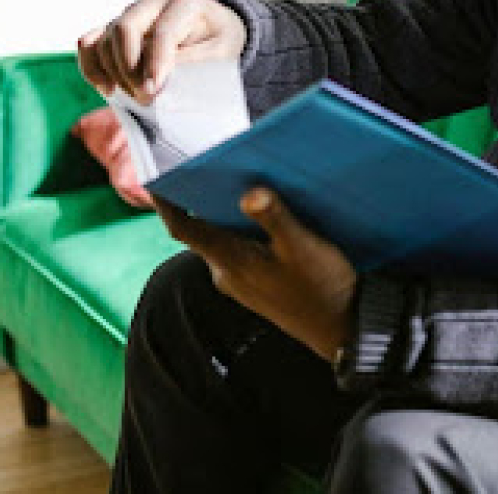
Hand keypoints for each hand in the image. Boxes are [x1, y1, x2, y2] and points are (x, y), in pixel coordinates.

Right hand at [77, 0, 246, 102]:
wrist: (213, 27)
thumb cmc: (218, 39)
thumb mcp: (222, 51)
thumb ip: (194, 62)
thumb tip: (158, 81)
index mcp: (184, 3)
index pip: (162, 32)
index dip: (155, 63)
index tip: (154, 92)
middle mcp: (152, 2)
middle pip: (124, 29)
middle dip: (129, 68)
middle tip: (145, 97)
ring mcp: (130, 14)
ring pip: (104, 39)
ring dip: (113, 73)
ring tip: (134, 97)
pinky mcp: (115, 28)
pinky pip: (90, 44)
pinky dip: (91, 67)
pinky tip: (107, 88)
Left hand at [153, 187, 356, 362]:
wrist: (342, 330)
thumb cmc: (322, 289)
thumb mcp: (303, 248)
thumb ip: (275, 218)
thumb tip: (250, 192)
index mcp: (231, 262)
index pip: (183, 228)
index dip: (165, 201)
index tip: (155, 177)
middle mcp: (227, 273)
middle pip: (200, 231)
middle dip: (201, 200)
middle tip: (209, 167)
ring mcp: (240, 282)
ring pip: (220, 241)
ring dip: (225, 216)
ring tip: (239, 185)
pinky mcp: (255, 286)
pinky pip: (238, 251)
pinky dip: (242, 231)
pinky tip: (264, 220)